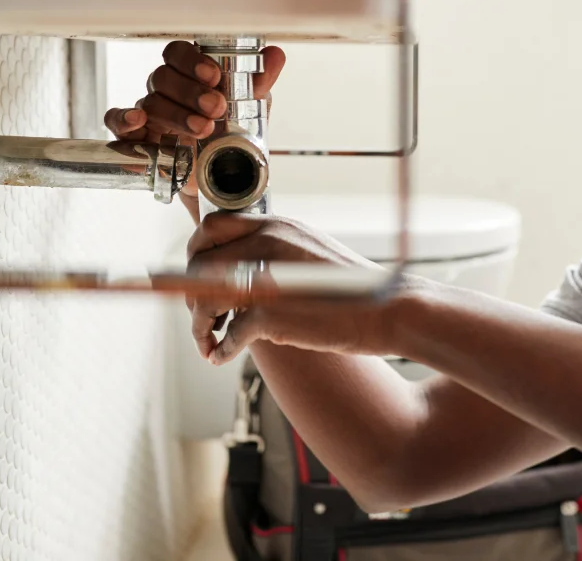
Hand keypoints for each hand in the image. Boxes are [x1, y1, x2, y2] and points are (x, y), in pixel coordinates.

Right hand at [103, 40, 286, 198]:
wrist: (221, 180)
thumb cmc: (229, 135)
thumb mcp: (249, 109)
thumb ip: (258, 82)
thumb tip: (275, 54)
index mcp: (190, 76)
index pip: (178, 53)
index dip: (192, 61)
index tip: (214, 76)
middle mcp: (166, 90)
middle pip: (163, 76)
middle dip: (190, 92)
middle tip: (215, 108)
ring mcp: (149, 113)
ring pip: (150, 102)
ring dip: (177, 114)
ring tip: (203, 129)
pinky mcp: (137, 138)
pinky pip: (117, 122)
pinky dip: (124, 119)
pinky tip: (139, 121)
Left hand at [184, 213, 404, 364]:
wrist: (390, 309)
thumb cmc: (355, 289)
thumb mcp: (311, 252)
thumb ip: (276, 252)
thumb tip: (242, 267)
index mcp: (277, 225)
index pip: (212, 227)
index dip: (196, 253)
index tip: (196, 276)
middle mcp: (267, 243)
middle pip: (199, 263)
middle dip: (191, 293)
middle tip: (204, 317)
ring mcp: (267, 276)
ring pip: (204, 297)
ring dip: (199, 324)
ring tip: (209, 341)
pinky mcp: (270, 313)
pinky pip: (228, 333)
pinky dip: (219, 348)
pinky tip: (220, 356)